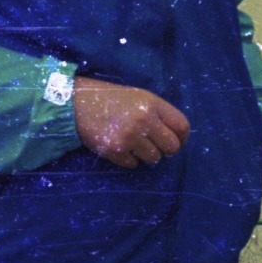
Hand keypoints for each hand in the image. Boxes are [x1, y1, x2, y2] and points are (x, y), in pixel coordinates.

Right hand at [73, 77, 189, 169]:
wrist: (78, 104)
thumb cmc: (111, 99)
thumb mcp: (139, 97)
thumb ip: (158, 113)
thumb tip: (176, 136)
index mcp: (153, 104)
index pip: (182, 126)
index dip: (183, 138)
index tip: (178, 142)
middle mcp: (144, 120)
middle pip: (172, 147)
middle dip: (166, 150)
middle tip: (155, 146)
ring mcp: (130, 136)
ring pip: (154, 158)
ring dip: (147, 155)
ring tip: (134, 144)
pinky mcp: (115, 150)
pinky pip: (133, 164)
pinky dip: (129, 160)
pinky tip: (120, 147)